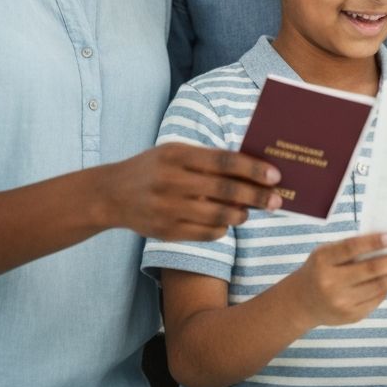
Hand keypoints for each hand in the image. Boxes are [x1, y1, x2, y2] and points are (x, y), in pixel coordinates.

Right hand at [98, 142, 281, 240]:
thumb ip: (208, 158)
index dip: (252, 169)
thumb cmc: (153, 167)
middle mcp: (172, 182)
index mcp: (178, 156)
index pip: (224, 161)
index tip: (275, 175)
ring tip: (250, 211)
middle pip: (225, 190)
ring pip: (217, 217)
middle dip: (256, 196)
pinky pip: (205, 234)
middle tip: (276, 200)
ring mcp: (168, 209)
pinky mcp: (166, 232)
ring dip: (241, 215)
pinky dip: (222, 229)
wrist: (110, 194)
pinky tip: (227, 223)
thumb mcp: (175, 152)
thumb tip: (250, 168)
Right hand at [287, 233, 386, 327]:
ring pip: (377, 287)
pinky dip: (384, 289)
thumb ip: (348, 248)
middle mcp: (331, 283)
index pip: (351, 248)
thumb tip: (383, 243)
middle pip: (370, 270)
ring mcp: (342, 302)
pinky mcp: (351, 316)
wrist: (301, 303)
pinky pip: (375, 300)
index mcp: (323, 261)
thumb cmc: (318, 270)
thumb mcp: (325, 254)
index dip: (372, 243)